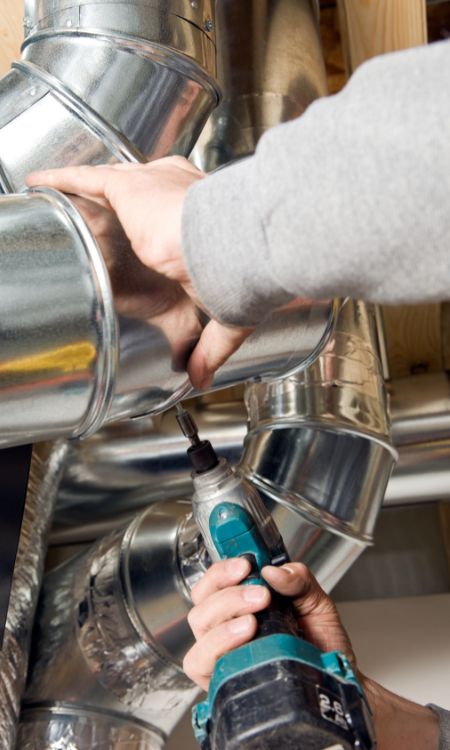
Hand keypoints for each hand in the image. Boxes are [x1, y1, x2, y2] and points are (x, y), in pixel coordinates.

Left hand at [26, 158, 252, 388]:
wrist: (231, 247)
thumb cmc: (238, 271)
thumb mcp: (223, 314)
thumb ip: (208, 345)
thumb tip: (200, 379)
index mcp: (207, 219)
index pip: (182, 215)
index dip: (168, 223)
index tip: (157, 238)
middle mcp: (181, 195)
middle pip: (148, 193)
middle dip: (131, 198)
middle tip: (109, 217)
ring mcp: (154, 188)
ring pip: (116, 182)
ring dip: (94, 189)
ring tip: (72, 196)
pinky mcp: (130, 188)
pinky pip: (86, 179)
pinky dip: (64, 180)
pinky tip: (45, 183)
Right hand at [183, 558, 355, 690]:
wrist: (333, 684)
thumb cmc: (321, 648)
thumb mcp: (317, 604)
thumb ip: (299, 580)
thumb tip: (273, 571)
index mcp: (243, 604)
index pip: (215, 580)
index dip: (223, 570)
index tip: (245, 565)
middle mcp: (226, 626)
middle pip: (202, 599)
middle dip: (229, 592)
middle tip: (262, 595)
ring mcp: (221, 652)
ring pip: (200, 624)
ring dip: (225, 613)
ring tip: (254, 619)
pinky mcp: (220, 680)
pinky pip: (198, 661)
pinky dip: (218, 643)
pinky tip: (244, 636)